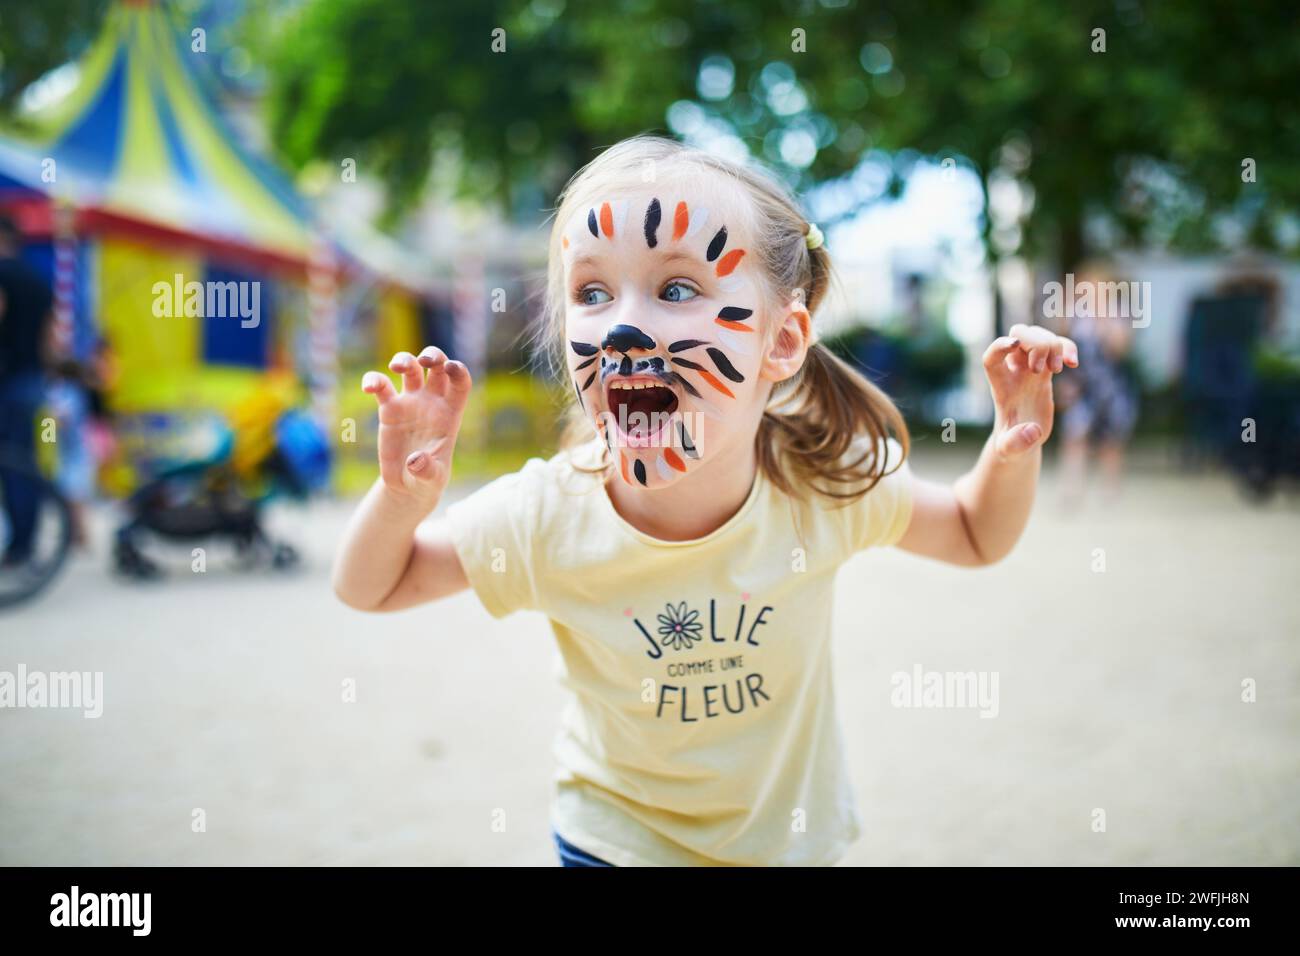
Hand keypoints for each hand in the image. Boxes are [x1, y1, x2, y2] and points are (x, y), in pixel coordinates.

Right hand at [362, 347, 471, 507]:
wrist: (407, 484)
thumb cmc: (427, 479)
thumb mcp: (431, 479)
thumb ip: (427, 470)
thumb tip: (415, 461)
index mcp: (450, 413)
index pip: (460, 384)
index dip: (458, 371)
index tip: (451, 367)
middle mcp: (431, 402)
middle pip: (437, 367)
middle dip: (433, 356)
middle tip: (424, 361)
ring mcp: (410, 402)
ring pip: (410, 369)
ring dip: (404, 360)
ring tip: (396, 366)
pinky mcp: (389, 408)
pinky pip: (381, 386)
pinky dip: (374, 381)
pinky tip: (369, 387)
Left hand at [981, 324, 1078, 459]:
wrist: (1022, 441)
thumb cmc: (1011, 445)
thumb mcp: (1010, 449)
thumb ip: (1016, 442)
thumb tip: (1032, 431)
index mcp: (1000, 386)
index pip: (991, 357)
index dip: (1000, 345)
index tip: (1014, 344)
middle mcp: (1013, 372)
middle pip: (1018, 334)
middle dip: (1034, 343)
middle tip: (1042, 370)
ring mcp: (1029, 369)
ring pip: (1038, 335)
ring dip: (1053, 344)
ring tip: (1058, 370)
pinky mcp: (1046, 371)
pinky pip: (1056, 346)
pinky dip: (1067, 347)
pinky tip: (1073, 363)